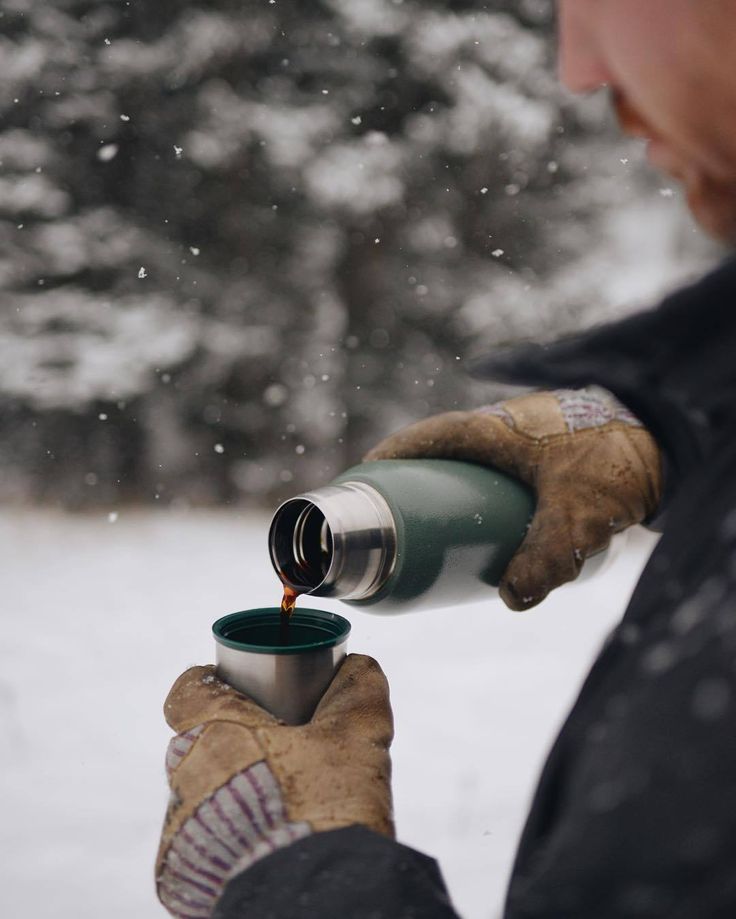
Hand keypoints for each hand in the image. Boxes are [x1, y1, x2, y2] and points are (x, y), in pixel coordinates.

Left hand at [156, 655, 392, 917]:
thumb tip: (357, 666)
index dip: (214, 683)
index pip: (190, 689)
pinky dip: (231, 837)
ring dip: (233, 790)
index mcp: (211, 733)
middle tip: (282, 747)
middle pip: (199, 742)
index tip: (242, 690)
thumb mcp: (357, 736)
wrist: (312, 900)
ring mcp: (178, 833)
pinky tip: (270, 841)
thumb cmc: (326, 810)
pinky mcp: (183, 877)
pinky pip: (203, 843)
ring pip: (202, 793)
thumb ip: (357, 689)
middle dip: (236, 741)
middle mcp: (182, 778)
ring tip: (281, 801)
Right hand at [365, 388, 661, 610]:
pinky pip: (496, 475)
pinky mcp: (544, 456)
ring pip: (469, 467)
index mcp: (491, 427)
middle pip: (439, 457)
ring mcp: (523, 440)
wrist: (672, 434)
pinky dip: (480, 497)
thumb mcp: (580, 512)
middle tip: (398, 529)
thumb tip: (510, 599)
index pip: (422, 439)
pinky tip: (489, 529)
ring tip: (438, 539)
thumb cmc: (619, 458)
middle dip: (413, 488)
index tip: (363, 484)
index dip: (387, 461)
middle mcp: (501, 427)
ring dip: (448, 495)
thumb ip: (548, 557)